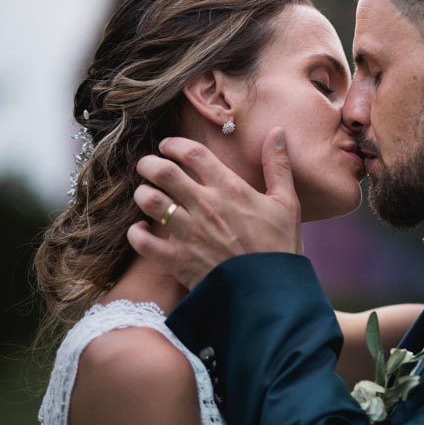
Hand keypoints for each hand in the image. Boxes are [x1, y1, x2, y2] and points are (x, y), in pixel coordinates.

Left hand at [127, 127, 301, 288]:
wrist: (270, 292)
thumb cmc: (280, 247)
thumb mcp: (286, 203)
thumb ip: (277, 165)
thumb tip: (277, 132)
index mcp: (231, 189)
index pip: (193, 153)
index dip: (175, 144)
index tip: (168, 146)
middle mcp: (206, 206)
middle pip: (163, 172)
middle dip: (149, 164)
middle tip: (148, 166)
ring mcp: (189, 233)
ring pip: (149, 201)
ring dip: (143, 193)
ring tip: (146, 194)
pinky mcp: (177, 259)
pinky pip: (142, 241)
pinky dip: (136, 232)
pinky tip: (141, 229)